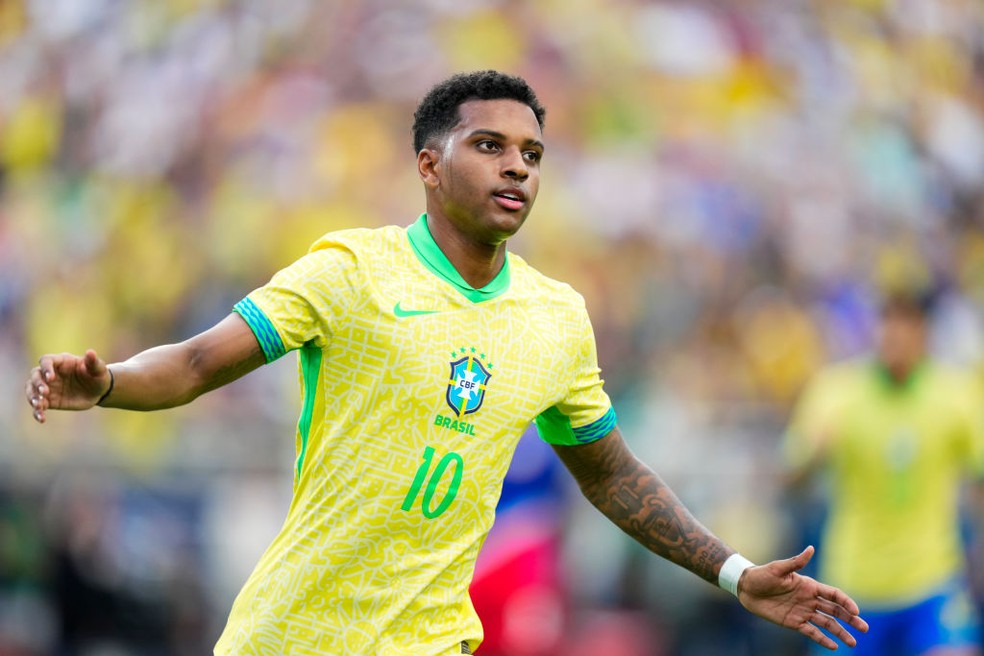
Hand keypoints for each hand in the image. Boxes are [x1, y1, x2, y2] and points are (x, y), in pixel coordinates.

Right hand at [26, 350, 111, 422]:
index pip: (46, 360)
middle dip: (37, 383)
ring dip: (32, 397)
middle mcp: (51, 373)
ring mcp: (48, 387)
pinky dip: (37, 412)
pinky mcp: (49, 400)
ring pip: (32, 389)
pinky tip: (41, 418)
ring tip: (38, 406)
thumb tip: (90, 352)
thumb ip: (93, 362)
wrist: (99, 391)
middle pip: (35, 375)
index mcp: (61, 362)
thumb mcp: (98, 369)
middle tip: (46, 392)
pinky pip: (38, 405)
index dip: (46, 368)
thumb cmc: (98, 376)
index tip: (51, 377)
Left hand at [738, 545, 867, 650]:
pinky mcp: (794, 623)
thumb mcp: (778, 568)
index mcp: (809, 586)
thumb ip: (796, 562)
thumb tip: (811, 549)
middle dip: (850, 619)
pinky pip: (812, 632)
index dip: (846, 602)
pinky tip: (834, 646)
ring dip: (841, 632)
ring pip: (827, 624)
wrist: (746, 588)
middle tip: (865, 628)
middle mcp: (810, 600)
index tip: (856, 611)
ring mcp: (803, 612)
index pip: (833, 594)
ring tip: (853, 642)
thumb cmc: (762, 575)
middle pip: (835, 610)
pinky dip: (823, 639)